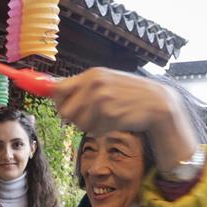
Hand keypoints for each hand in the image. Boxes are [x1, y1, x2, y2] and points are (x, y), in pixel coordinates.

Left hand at [50, 67, 196, 172]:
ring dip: (89, 125)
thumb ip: (79, 86)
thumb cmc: (128, 93)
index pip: (58, 89)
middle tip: (90, 114)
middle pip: (64, 112)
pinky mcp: (110, 116)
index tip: (58, 104)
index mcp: (91, 75)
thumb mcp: (105, 81)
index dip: (54, 100)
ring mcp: (102, 101)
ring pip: (78, 124)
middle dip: (73, 117)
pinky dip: (101, 130)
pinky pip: (93, 131)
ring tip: (107, 115)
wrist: (157, 102)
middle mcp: (94, 85)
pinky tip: (115, 120)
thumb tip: (49, 88)